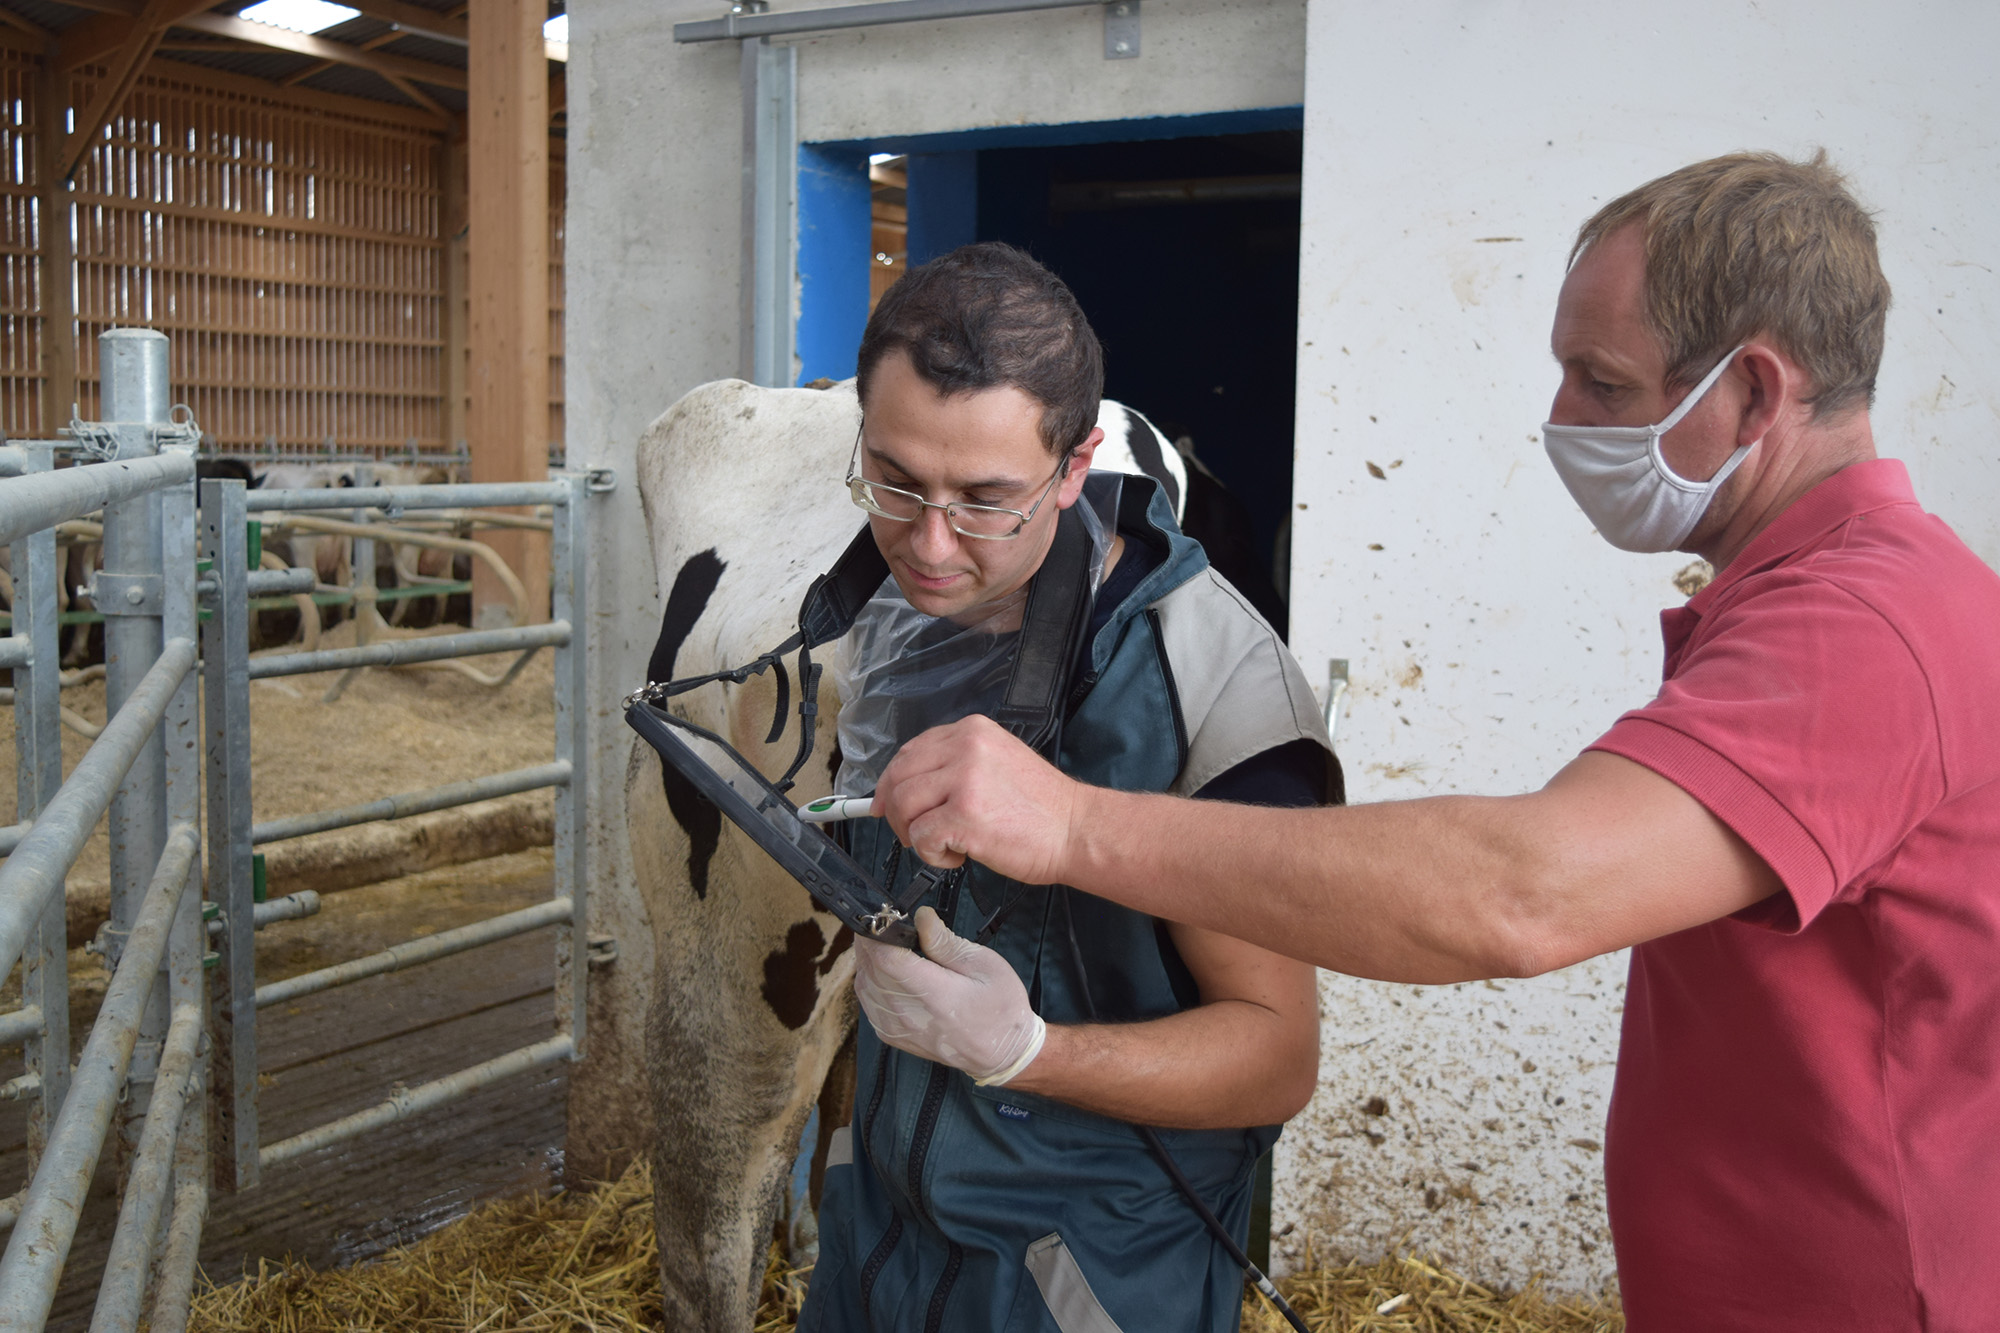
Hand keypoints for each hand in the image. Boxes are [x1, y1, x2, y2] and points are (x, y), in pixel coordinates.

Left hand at [852, 906, 1046, 1085]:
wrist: (1003, 1053)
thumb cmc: (1000, 1006)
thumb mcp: (983, 964)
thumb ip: (946, 942)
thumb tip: (920, 916)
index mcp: (934, 993)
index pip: (886, 958)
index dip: (878, 932)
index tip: (885, 915)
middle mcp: (910, 1015)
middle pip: (869, 969)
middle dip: (870, 941)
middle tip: (884, 923)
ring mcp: (897, 1029)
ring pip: (863, 985)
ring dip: (867, 961)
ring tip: (885, 944)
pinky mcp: (892, 1036)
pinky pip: (868, 1003)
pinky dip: (869, 981)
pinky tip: (885, 972)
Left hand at [873, 715, 1080, 884]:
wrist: (1076, 830)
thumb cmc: (1040, 807)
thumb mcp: (996, 763)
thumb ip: (953, 767)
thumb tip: (901, 788)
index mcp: (972, 731)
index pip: (910, 751)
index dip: (891, 782)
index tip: (884, 804)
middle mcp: (965, 747)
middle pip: (898, 777)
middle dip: (896, 812)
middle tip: (914, 835)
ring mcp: (964, 780)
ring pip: (903, 806)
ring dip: (915, 835)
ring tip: (945, 845)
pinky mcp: (964, 815)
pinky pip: (920, 837)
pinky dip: (932, 855)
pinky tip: (958, 855)